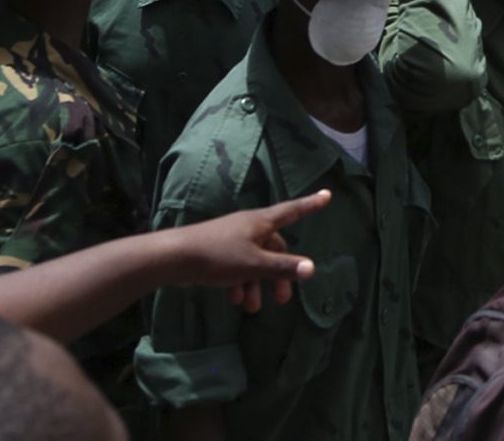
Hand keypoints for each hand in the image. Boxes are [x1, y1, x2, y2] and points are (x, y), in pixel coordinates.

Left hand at [173, 189, 329, 309]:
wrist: (175, 257)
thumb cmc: (218, 255)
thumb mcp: (254, 264)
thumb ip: (283, 267)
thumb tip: (312, 268)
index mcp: (261, 222)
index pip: (293, 211)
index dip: (311, 204)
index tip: (328, 195)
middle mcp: (249, 226)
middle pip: (274, 247)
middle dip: (279, 273)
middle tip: (283, 298)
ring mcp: (233, 238)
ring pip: (255, 261)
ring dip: (257, 284)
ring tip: (253, 307)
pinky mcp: (219, 251)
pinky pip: (239, 266)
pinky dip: (241, 282)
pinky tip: (236, 300)